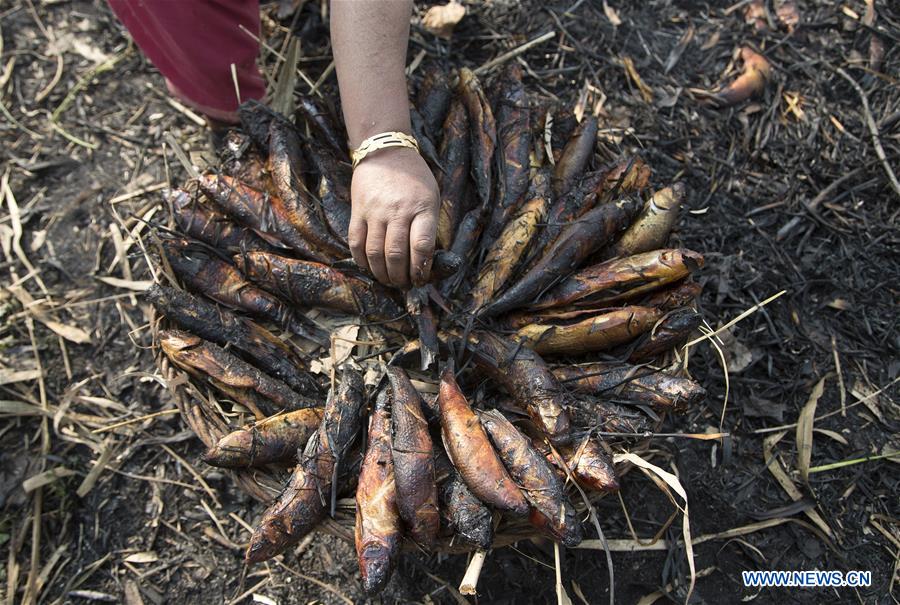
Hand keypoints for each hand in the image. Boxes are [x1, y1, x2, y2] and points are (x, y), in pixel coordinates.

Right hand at [348, 147, 439, 288]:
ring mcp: (376, 211)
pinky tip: (368, 267)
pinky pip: (356, 242)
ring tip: (387, 280)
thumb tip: (424, 260)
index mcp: (422, 208)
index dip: (421, 269)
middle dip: (400, 277)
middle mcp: (398, 211)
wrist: (385, 152)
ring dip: (381, 273)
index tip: (421, 279)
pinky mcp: (358, 210)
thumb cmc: (414, 179)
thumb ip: (428, 226)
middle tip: (403, 284)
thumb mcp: (431, 198)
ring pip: (375, 252)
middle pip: (397, 254)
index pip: (422, 246)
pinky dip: (361, 260)